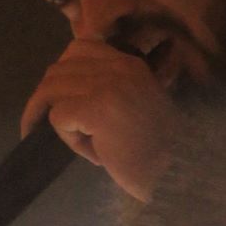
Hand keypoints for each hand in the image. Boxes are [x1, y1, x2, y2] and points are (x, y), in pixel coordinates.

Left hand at [20, 40, 178, 201]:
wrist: (181, 176)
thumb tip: (65, 93)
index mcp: (130, 63)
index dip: (61, 74)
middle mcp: (119, 67)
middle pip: (58, 70)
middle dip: (45, 100)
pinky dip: (68, 139)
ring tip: (79, 144)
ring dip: (59, 122)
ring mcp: (108, 86)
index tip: (56, 99)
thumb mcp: (137, 107)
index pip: (79, 48)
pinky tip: (96, 154)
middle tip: (43, 126)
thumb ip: (109, 90)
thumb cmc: (160, 152)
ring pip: (53, 93)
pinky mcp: (97, 109)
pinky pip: (58, 117)